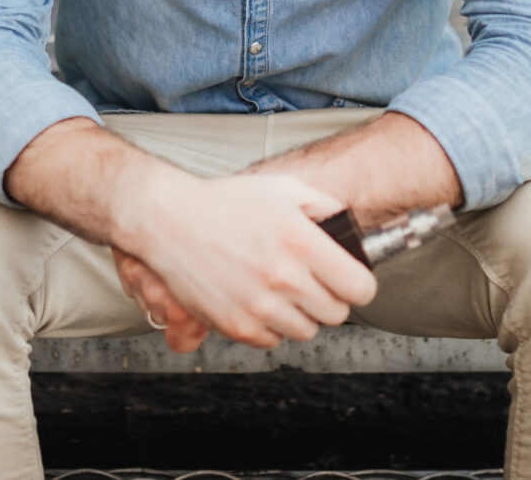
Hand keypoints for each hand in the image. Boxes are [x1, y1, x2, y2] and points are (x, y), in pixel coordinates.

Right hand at [117, 171, 377, 348]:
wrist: (170, 221)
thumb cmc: (225, 203)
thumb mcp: (284, 190)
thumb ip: (326, 208)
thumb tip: (351, 231)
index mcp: (302, 243)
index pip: (360, 288)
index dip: (358, 284)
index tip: (349, 280)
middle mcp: (284, 278)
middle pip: (337, 314)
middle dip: (329, 298)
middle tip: (311, 281)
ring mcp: (260, 306)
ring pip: (306, 330)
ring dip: (300, 313)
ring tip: (281, 289)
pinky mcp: (237, 326)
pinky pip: (273, 340)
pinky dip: (271, 325)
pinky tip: (258, 299)